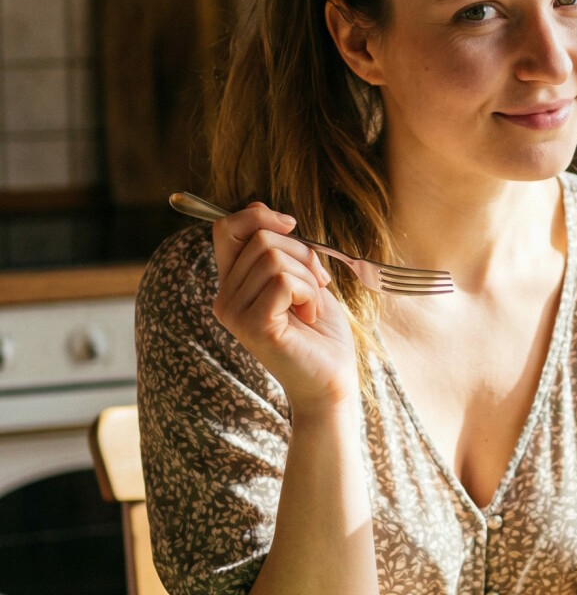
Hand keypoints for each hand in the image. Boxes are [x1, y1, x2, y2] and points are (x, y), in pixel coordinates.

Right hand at [210, 202, 358, 415]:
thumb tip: (269, 214)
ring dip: (308, 279)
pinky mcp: (254, 325)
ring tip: (311, 307)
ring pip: (274, 258)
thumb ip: (281, 251)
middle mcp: (225, 298)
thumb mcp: (302, 279)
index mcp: (232, 284)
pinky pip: (285, 282)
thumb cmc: (320, 333)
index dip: (258, 216)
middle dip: (302, 254)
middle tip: (316, 286)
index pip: (224, 229)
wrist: (332, 381)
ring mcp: (235, 313)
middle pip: (260, 239)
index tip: (291, 225)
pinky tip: (310, 318)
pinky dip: (309, 294)